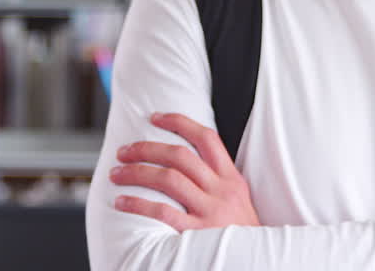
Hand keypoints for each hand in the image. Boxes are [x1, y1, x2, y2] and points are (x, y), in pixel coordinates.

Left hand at [109, 112, 260, 231]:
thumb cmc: (241, 233)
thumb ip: (216, 181)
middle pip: (180, 156)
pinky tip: (122, 202)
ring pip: (169, 179)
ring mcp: (211, 212)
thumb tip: (181, 162)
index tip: (155, 118)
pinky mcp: (198, 235)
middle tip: (124, 151)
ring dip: (137, 172)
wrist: (257, 262)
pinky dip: (139, 204)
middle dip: (146, 149)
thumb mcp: (238, 200)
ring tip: (117, 173)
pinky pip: (164, 213)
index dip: (179, 122)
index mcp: (231, 179)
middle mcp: (222, 191)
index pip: (206, 138)